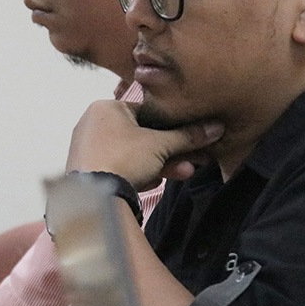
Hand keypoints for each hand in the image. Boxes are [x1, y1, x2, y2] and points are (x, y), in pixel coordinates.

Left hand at [65, 100, 222, 188]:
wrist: (92, 197)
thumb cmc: (123, 158)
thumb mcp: (160, 145)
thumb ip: (188, 136)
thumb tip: (216, 128)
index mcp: (106, 108)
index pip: (147, 112)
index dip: (172, 126)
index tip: (191, 137)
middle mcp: (93, 124)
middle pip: (141, 136)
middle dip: (171, 151)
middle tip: (195, 160)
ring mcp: (88, 149)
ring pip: (132, 155)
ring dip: (160, 165)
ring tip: (185, 173)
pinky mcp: (88, 172)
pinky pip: (119, 168)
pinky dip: (138, 175)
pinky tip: (152, 185)